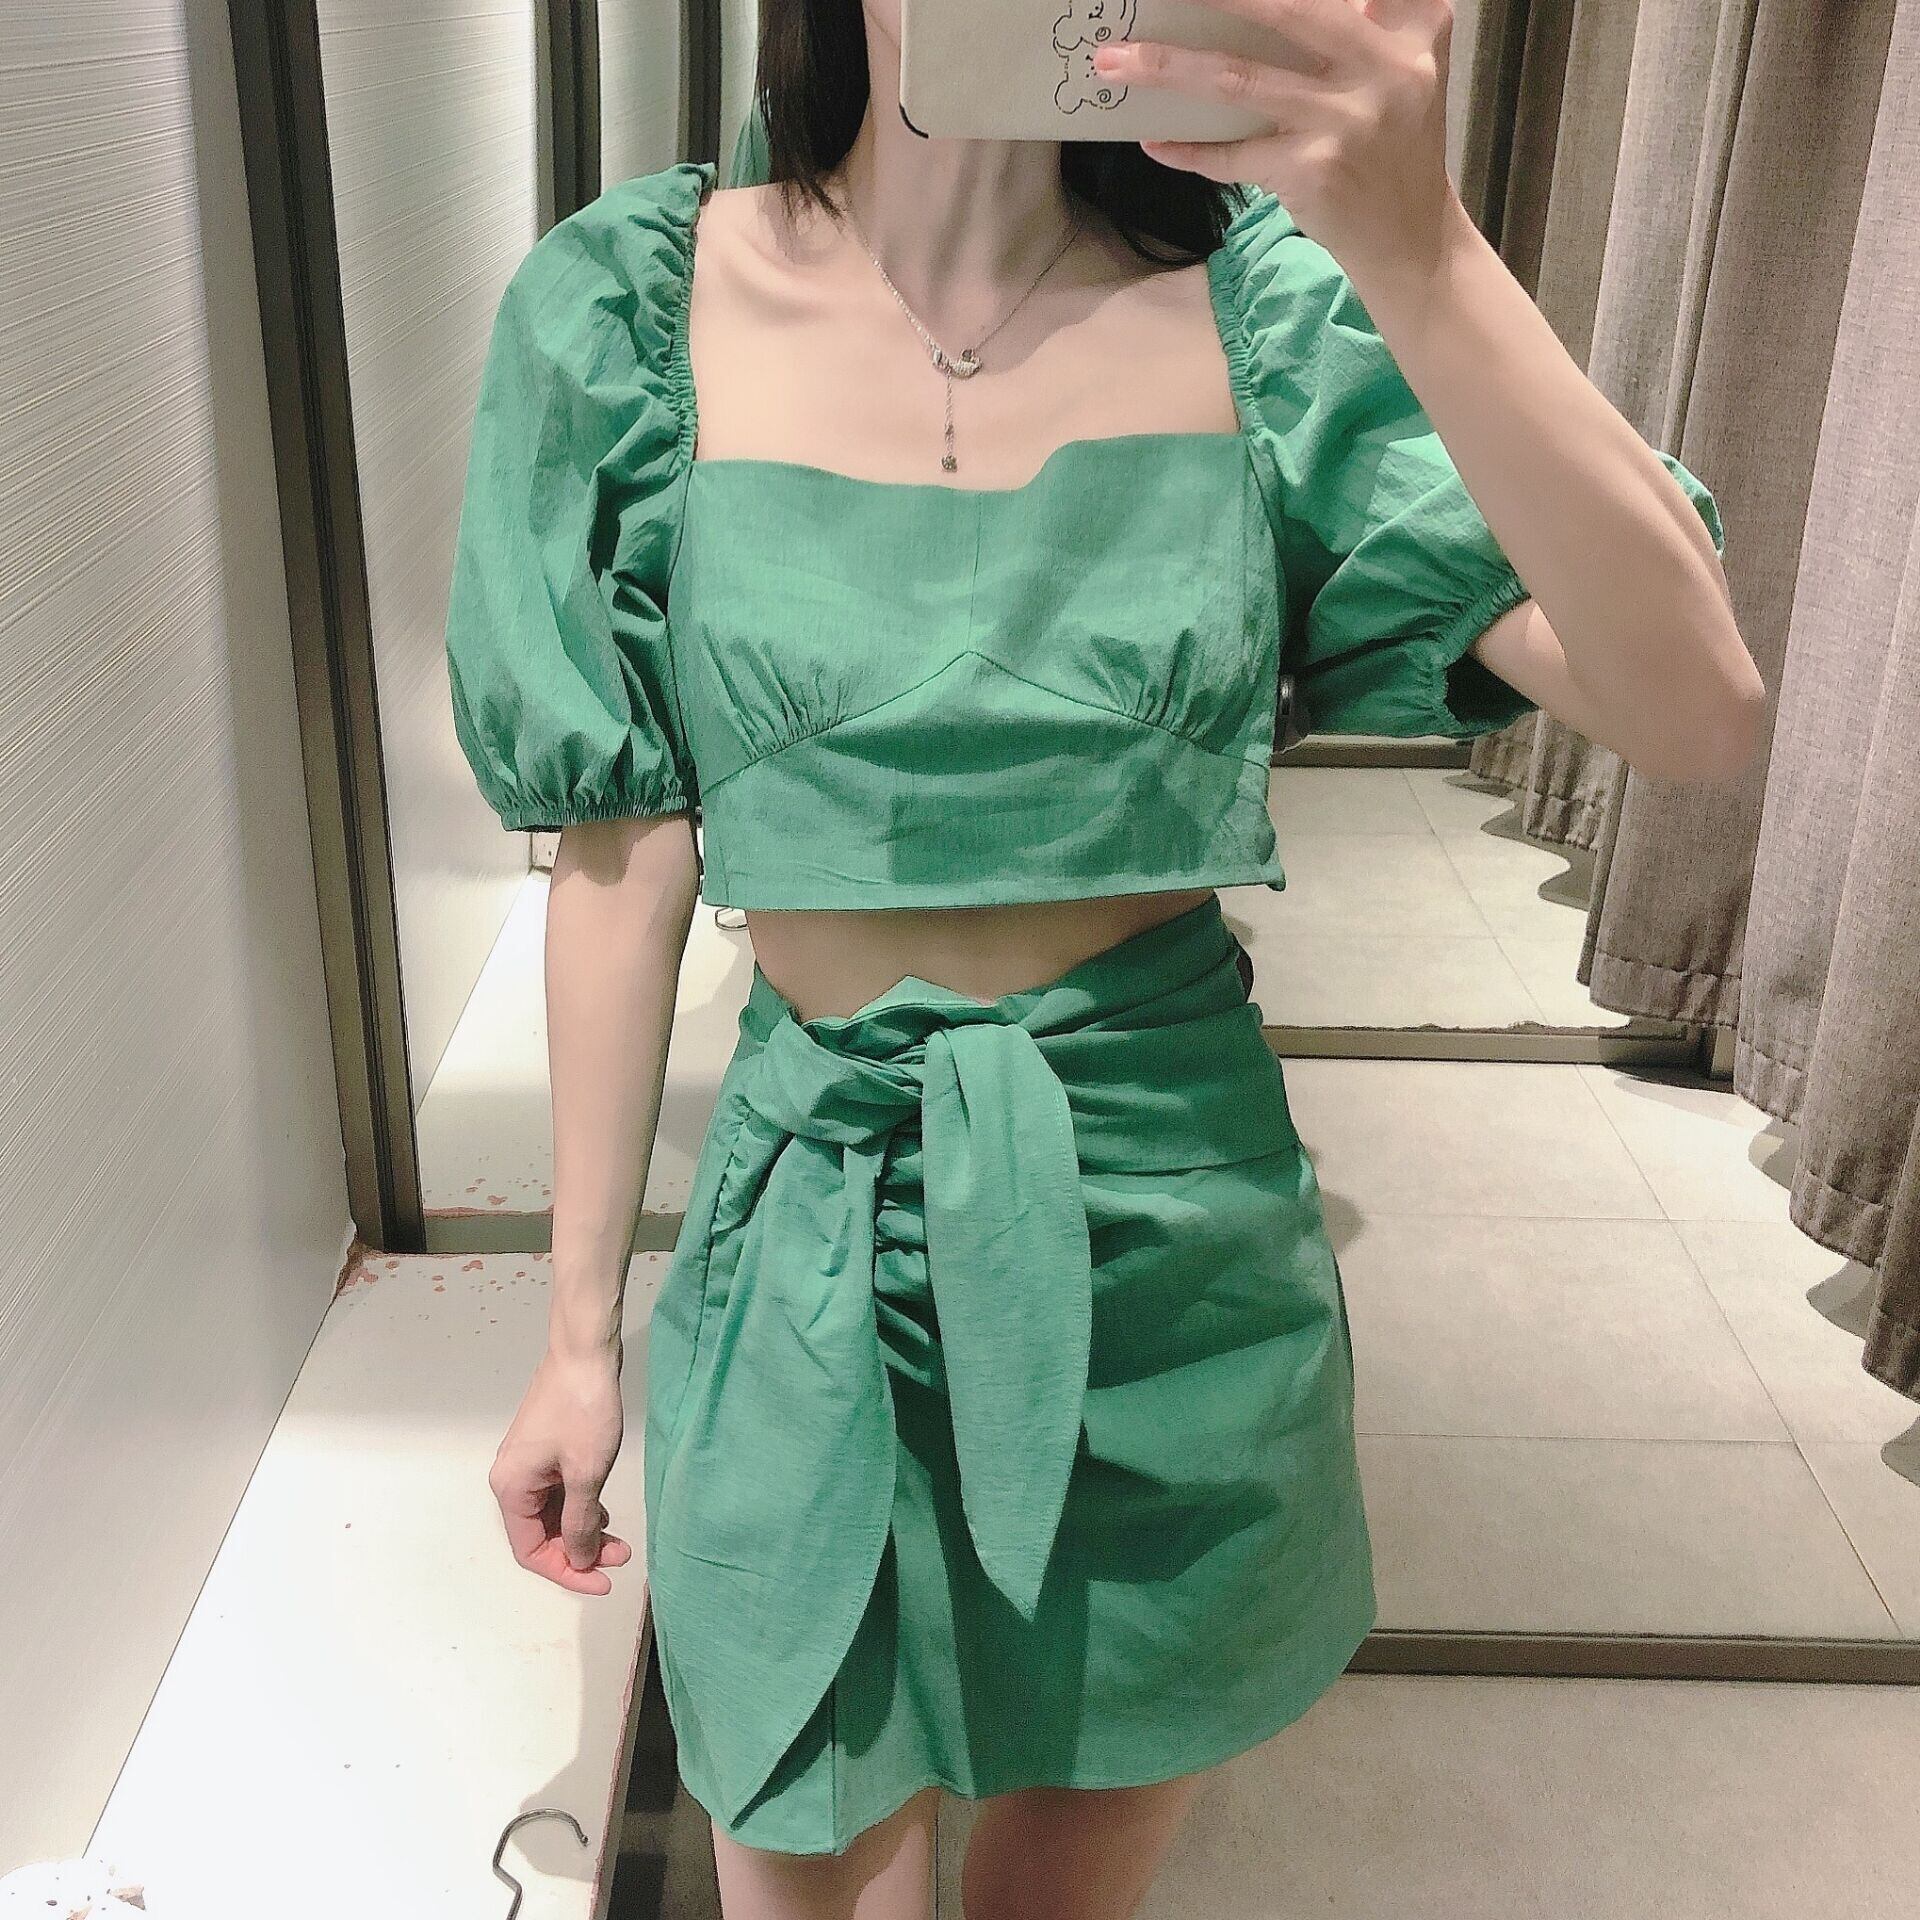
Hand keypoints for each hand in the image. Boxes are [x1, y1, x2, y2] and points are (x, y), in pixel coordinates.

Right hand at [489, 1344, 632, 1594]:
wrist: (585, 1353)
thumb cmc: (583, 1408)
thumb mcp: (586, 1474)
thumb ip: (580, 1523)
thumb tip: (577, 1559)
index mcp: (511, 1489)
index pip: (532, 1551)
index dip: (566, 1571)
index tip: (602, 1581)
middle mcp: (512, 1480)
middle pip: (542, 1535)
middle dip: (580, 1552)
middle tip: (620, 1558)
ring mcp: (529, 1465)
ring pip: (554, 1516)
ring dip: (584, 1532)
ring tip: (620, 1540)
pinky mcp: (546, 1451)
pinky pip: (559, 1495)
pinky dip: (582, 1509)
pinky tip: (604, 1514)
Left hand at [1091, 0, 1461, 284]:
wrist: (1410, 240)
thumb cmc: (1396, 148)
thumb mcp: (1407, 69)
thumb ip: (1373, 22)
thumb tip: (1290, 6)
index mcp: (1412, 29)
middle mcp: (1383, 67)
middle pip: (1286, 9)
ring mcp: (1343, 122)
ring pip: (1238, 79)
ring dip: (1166, 68)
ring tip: (1113, 62)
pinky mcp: (1309, 172)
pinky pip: (1231, 155)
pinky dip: (1188, 149)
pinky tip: (1154, 140)